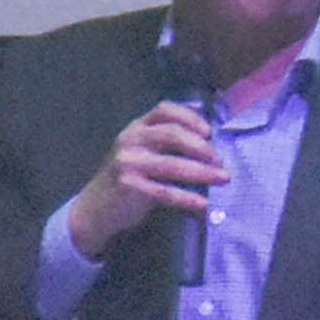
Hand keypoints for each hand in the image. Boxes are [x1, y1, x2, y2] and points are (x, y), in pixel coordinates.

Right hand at [63, 102, 233, 255]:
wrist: (95, 208)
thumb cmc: (128, 178)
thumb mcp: (140, 152)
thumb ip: (165, 143)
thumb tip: (209, 145)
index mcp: (136, 127)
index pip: (165, 110)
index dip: (190, 118)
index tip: (209, 132)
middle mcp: (131, 140)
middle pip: (172, 134)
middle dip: (202, 147)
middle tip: (220, 161)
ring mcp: (129, 163)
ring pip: (173, 165)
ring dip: (203, 172)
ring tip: (223, 179)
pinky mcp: (130, 186)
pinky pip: (166, 191)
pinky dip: (188, 198)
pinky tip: (203, 203)